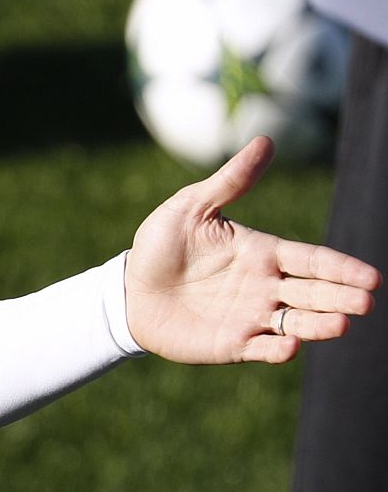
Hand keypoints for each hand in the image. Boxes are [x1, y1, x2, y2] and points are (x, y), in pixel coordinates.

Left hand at [125, 137, 379, 363]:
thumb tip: (265, 140)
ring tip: (341, 324)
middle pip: (313, 293)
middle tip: (366, 302)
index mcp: (263, 253)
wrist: (127, 290)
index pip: (312, 259)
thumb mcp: (191, 207)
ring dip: (318, 325)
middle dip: (341, 297)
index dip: (341, 268)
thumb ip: (230, 181)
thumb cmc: (160, 246)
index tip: (371, 277)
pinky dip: (277, 350)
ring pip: (296, 323)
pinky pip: (261, 349)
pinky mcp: (232, 344)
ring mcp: (251, 317)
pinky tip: (288, 347)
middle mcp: (265, 287)